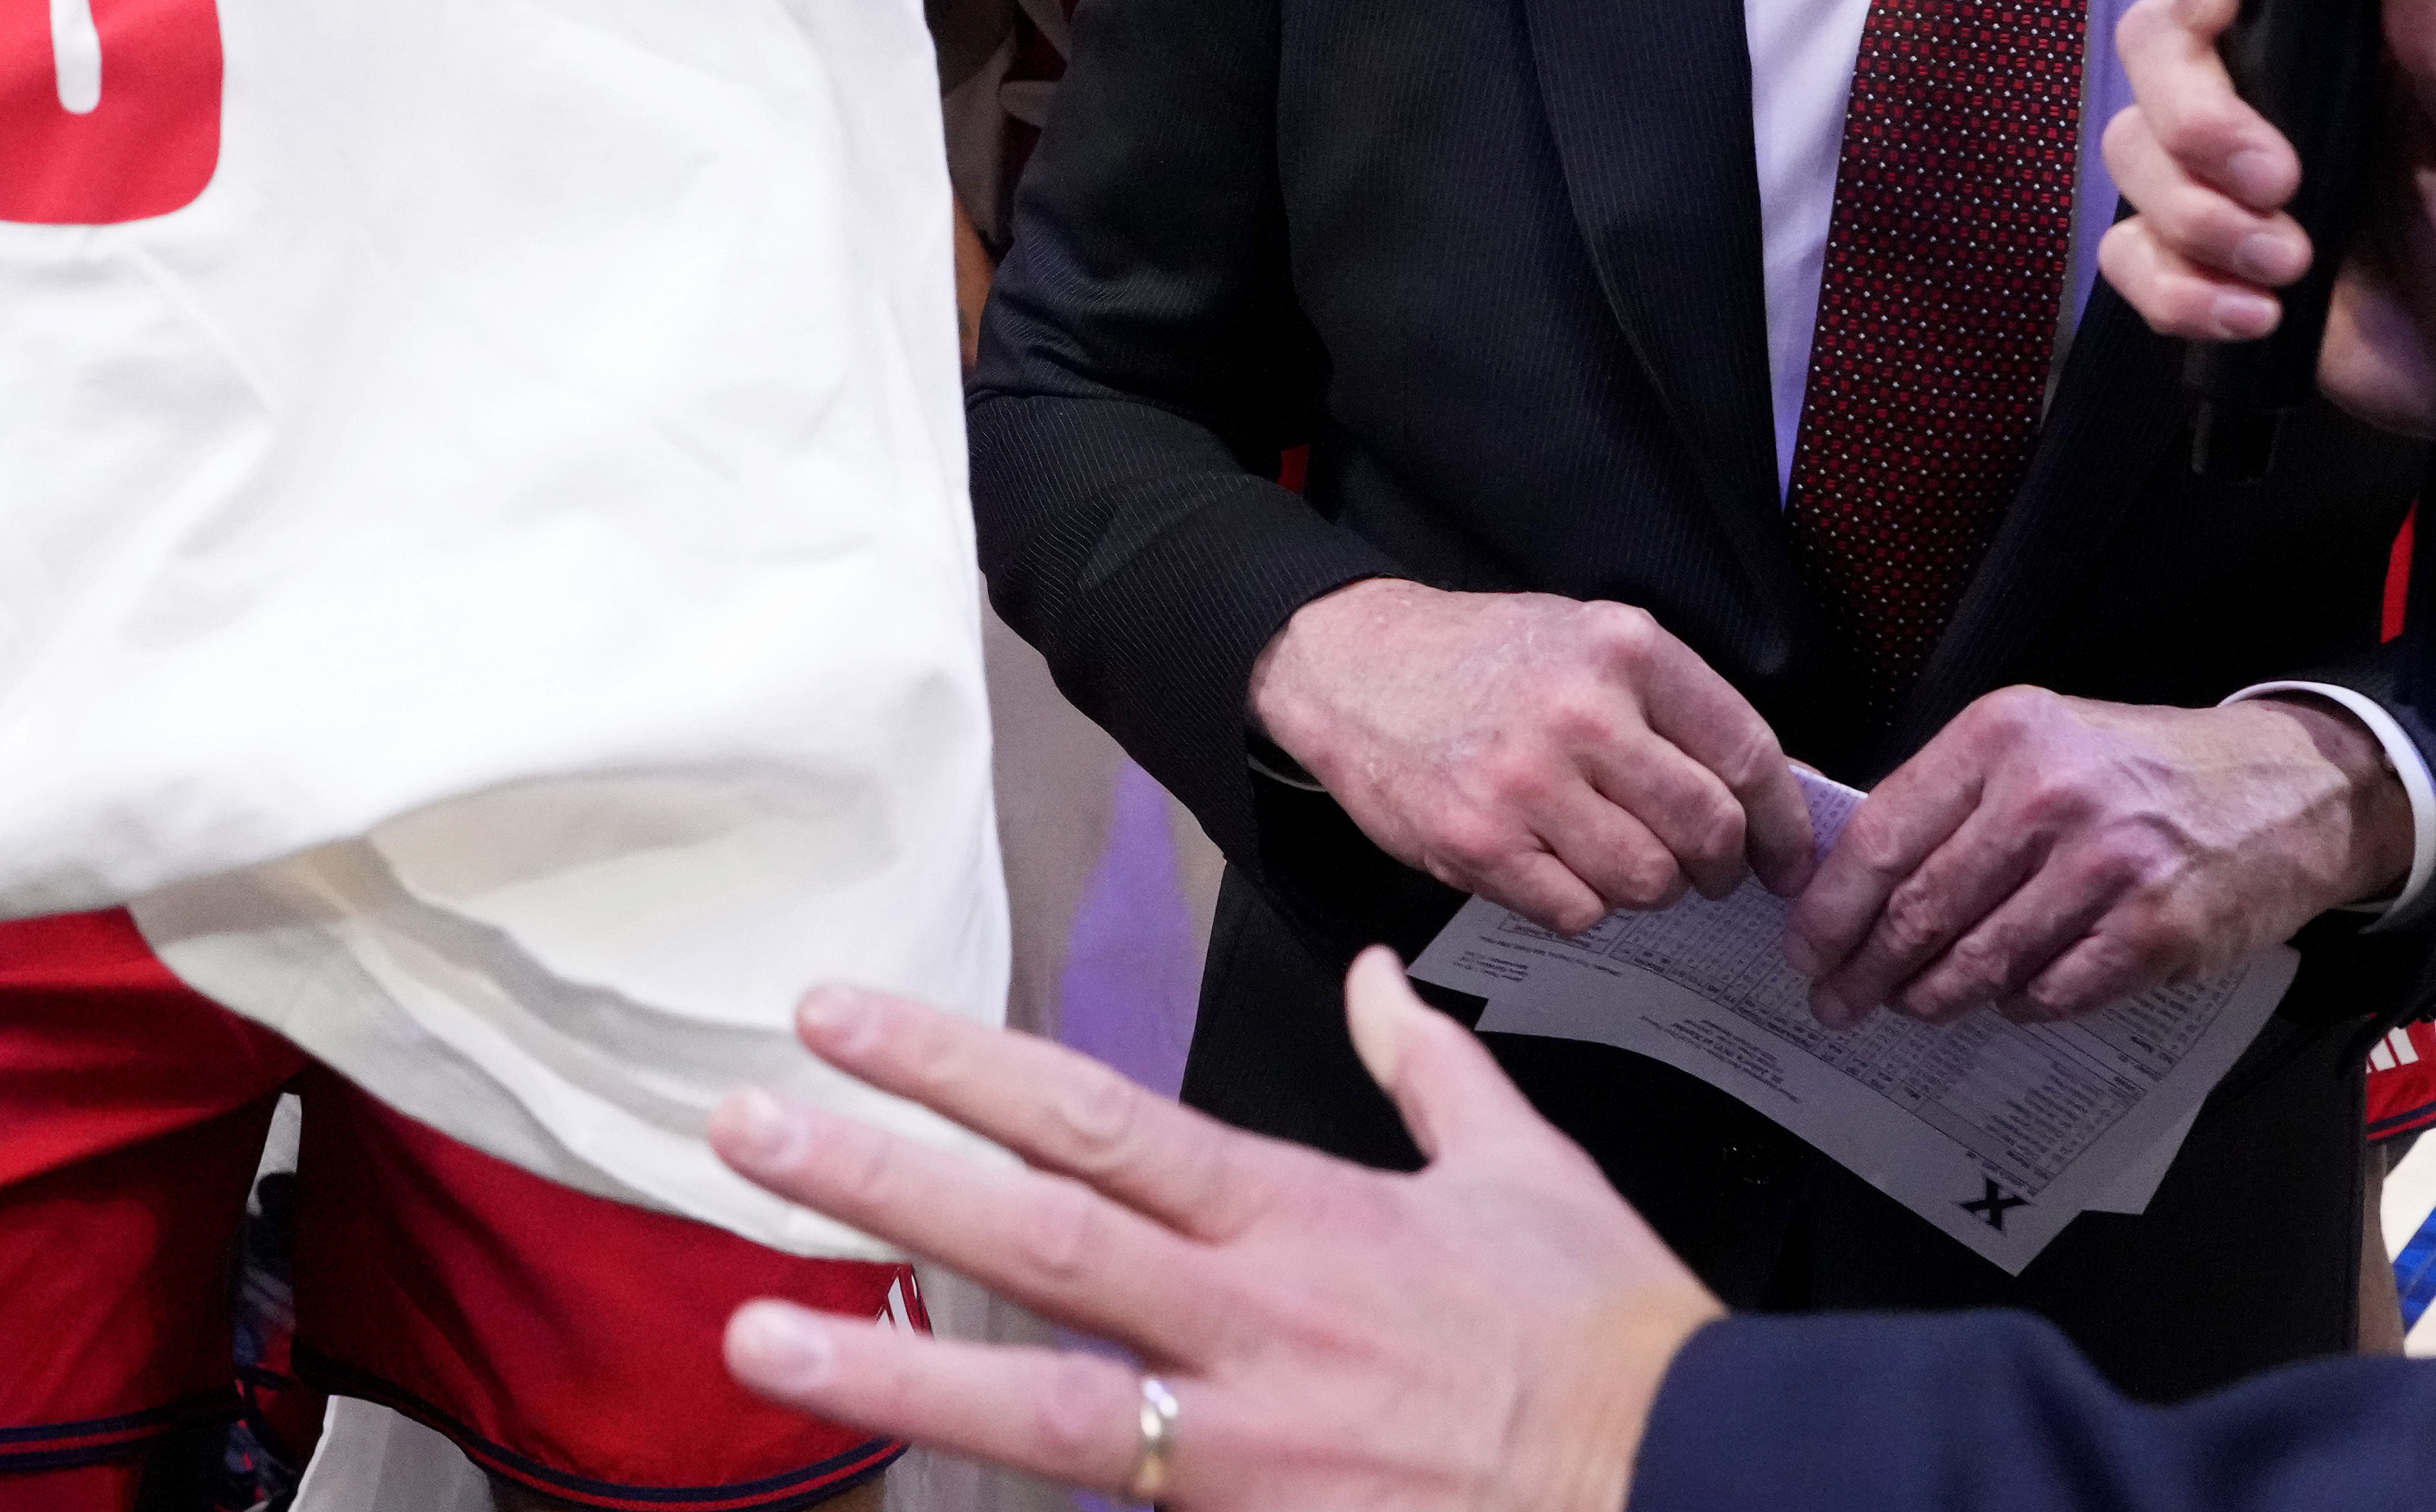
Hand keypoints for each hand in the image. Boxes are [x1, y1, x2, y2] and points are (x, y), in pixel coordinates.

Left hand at [715, 957, 1717, 1511]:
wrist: (1692, 1485)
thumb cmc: (1607, 1337)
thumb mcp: (1526, 1172)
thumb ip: (1426, 1070)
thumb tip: (1372, 976)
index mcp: (1298, 1217)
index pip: (1091, 1114)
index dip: (955, 1064)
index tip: (841, 1018)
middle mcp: (1252, 1325)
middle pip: (1032, 1236)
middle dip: (875, 1182)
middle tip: (743, 1131)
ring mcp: (1248, 1450)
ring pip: (1039, 1404)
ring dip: (887, 1367)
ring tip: (752, 1336)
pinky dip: (1021, 1498)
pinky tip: (917, 1478)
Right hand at [1250, 582, 1815, 934]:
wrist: (1353, 668)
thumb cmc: (1484, 658)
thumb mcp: (1588, 639)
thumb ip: (1671, 706)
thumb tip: (1762, 797)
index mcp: (1625, 648)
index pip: (1747, 753)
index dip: (1783, 823)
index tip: (1787, 859)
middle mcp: (1582, 712)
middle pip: (1707, 830)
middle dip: (1721, 868)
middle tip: (1708, 872)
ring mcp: (1526, 782)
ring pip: (1648, 882)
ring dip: (1649, 887)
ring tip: (1619, 857)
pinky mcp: (1478, 843)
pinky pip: (1578, 911)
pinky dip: (1582, 903)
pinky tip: (1557, 865)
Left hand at [1783, 689, 2404, 1025]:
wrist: (2286, 788)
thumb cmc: (2144, 769)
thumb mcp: (2042, 740)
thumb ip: (1956, 798)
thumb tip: (1857, 878)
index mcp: (2004, 735)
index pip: (1884, 835)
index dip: (1832, 906)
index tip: (1803, 947)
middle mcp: (2049, 795)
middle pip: (1921, 908)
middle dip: (1865, 968)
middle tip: (1837, 1001)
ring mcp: (2107, 867)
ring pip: (1981, 960)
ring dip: (1933, 996)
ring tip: (1909, 1007)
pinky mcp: (2156, 931)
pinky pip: (2054, 993)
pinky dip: (2020, 1005)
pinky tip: (2009, 1001)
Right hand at [2098, 0, 2435, 494]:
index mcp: (2339, 29)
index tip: (2218, 11)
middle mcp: (2265, 83)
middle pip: (2153, 44)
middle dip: (2193, 115)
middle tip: (2277, 180)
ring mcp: (2222, 172)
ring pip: (2130, 150)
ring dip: (2196, 215)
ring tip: (2290, 265)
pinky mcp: (2203, 259)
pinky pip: (2130, 256)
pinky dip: (2177, 291)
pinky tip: (2255, 317)